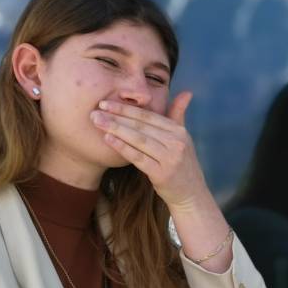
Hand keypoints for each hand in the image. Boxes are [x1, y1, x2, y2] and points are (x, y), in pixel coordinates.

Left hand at [91, 93, 207, 210]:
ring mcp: (170, 158)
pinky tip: (108, 139)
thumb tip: (187, 92)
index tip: (105, 103)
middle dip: (117, 116)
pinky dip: (122, 147)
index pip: (148, 116)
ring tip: (97, 122)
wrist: (191, 194)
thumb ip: (179, 116)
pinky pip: (138, 158)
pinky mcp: (162, 174)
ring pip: (138, 140)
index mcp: (179, 131)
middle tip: (95, 110)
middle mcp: (176, 142)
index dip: (126, 108)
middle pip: (141, 126)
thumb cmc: (182, 165)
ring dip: (116, 129)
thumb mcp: (183, 139)